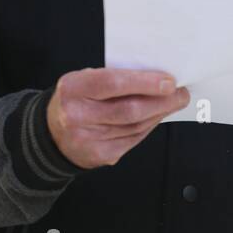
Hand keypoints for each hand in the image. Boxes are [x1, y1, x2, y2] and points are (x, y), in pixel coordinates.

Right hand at [47, 67, 190, 169]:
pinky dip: (149, 126)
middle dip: (162, 101)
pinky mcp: (100, 156)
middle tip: (181, 93)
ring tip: (174, 102)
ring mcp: (88, 139)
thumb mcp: (84, 79)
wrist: (52, 134)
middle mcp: (77, 115)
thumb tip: (156, 77)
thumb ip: (114, 77)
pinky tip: (157, 116)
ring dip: (159, 113)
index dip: (144, 82)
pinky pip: (133, 139)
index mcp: (73, 89)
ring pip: (135, 126)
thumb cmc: (77, 99)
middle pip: (129, 109)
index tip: (169, 81)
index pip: (112, 83)